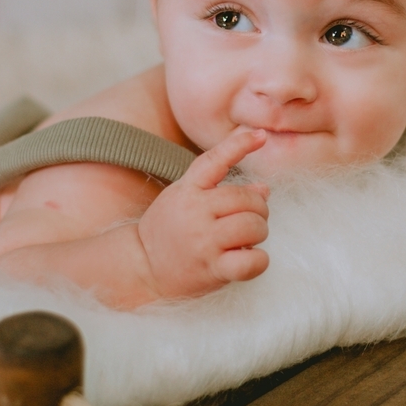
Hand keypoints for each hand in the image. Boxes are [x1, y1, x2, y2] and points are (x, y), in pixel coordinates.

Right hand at [136, 129, 270, 298]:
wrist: (142, 268)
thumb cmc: (168, 230)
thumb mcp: (186, 199)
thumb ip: (222, 190)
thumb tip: (264, 189)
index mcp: (188, 190)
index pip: (215, 160)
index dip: (240, 145)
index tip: (261, 136)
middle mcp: (196, 212)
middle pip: (246, 199)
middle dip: (259, 208)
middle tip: (252, 218)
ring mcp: (204, 242)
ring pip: (253, 226)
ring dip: (259, 231)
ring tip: (248, 238)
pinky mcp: (213, 269)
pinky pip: (251, 261)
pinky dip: (259, 259)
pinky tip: (250, 257)